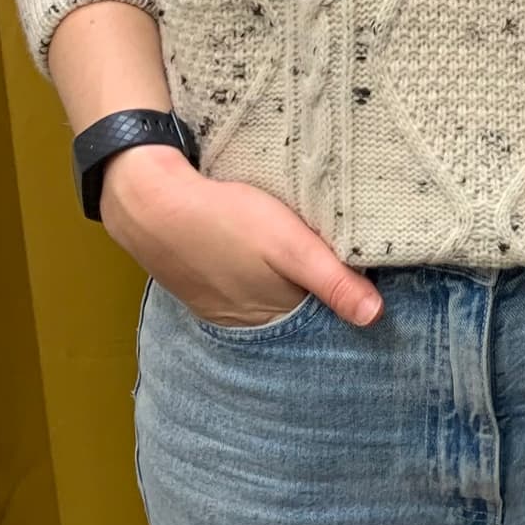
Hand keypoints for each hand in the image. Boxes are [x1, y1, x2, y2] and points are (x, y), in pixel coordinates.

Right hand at [100, 144, 382, 328]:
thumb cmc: (224, 221)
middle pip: (300, 311)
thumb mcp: (290, 245)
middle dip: (319, 293)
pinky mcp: (206, 283)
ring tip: (306, 253)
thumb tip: (376, 317)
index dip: (344, 299)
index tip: (369, 279)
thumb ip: (332, 280)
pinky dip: (259, 273)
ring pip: (273, 298)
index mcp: (273, 318)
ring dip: (289, 282)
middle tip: (342, 260)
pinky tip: (263, 252)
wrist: (148, 202)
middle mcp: (248, 322)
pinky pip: (245, 285)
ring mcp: (223, 305)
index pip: (324, 319)